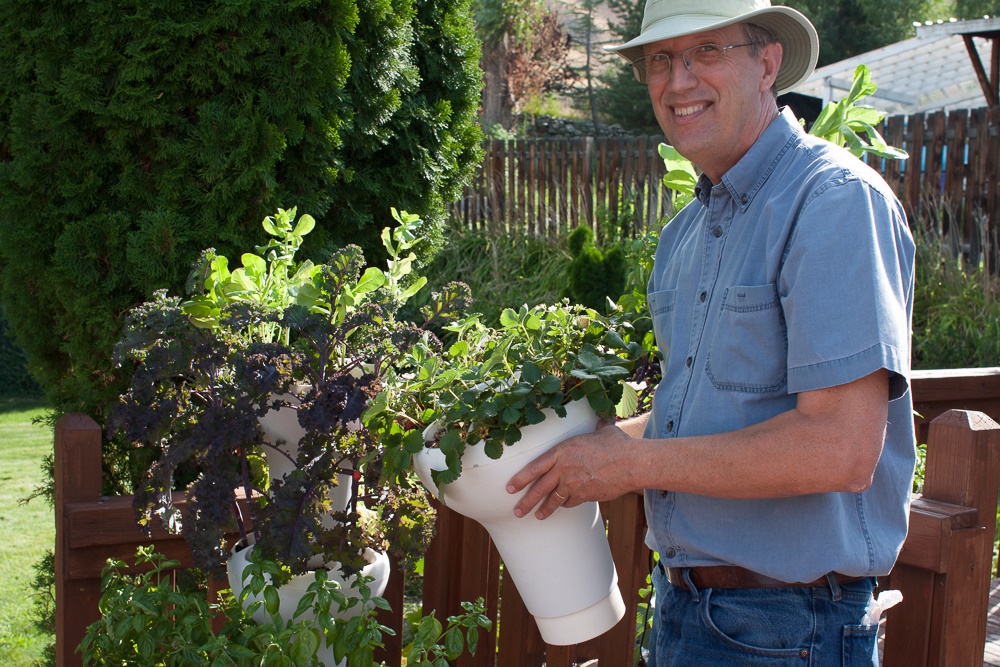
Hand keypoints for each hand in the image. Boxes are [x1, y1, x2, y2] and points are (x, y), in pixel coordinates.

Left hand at [506, 419, 632, 519]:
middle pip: (539, 488)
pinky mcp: (584, 495)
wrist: (630, 463)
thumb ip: (597, 427)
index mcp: (562, 451)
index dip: (521, 478)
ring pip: (553, 500)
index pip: (535, 467)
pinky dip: (565, 505)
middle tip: (517, 511)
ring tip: (536, 516)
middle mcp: (564, 469)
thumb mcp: (603, 431)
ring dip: (544, 509)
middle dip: (526, 501)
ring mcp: (573, 484)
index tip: (510, 487)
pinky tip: (562, 507)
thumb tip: (602, 419)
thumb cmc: (616, 444)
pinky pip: (570, 502)